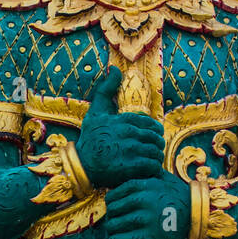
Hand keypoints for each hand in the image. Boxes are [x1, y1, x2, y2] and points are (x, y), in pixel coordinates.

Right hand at [77, 66, 164, 187]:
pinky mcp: (131, 167)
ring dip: (155, 156)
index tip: (150, 138)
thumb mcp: (96, 111)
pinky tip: (146, 169)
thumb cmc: (90, 138)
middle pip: (156, 138)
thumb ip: (106, 89)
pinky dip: (153, 168)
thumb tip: (115, 69)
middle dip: (156, 144)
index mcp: (124, 120)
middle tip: (151, 150)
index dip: (153, 132)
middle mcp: (128, 133)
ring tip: (149, 160)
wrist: (81, 165)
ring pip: (156, 151)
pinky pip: (153, 165)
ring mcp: (131, 151)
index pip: (151, 124)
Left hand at [106, 175, 190, 238]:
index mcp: (144, 186)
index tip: (114, 209)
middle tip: (117, 222)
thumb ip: (144, 173)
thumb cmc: (178, 196)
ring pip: (112, 226)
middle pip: (112, 211)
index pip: (113, 195)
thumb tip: (127, 168)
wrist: (198, 216)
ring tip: (118, 233)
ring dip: (113, 231)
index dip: (110, 204)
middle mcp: (143, 201)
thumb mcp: (163, 178)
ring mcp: (145, 220)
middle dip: (112, 217)